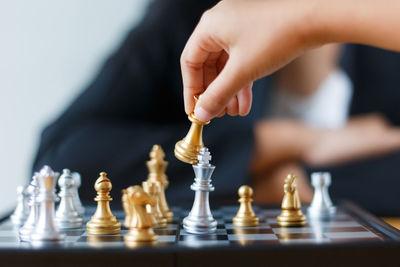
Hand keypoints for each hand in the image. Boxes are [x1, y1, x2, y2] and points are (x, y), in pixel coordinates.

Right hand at [181, 0, 316, 120]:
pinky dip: (242, 80)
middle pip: (208, 65)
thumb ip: (218, 95)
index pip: (189, 62)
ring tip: (234, 112)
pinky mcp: (256, 31)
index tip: (194, 111)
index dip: (191, 90)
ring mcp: (239, 26)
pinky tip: (245, 102)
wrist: (318, 16)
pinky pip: (241, 59)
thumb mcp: (243, 71)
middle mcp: (221, 23)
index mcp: (210, 26)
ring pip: (226, 65)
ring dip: (229, 90)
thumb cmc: (277, 37)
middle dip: (214, 92)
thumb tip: (200, 114)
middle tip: (217, 114)